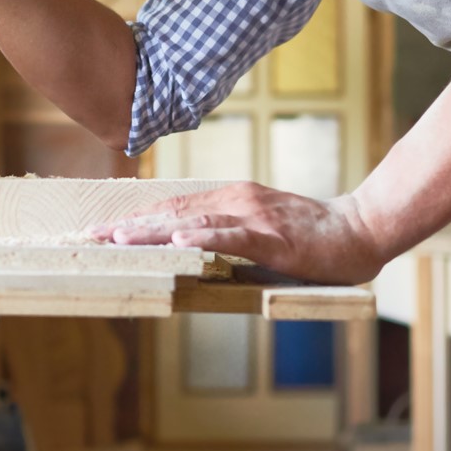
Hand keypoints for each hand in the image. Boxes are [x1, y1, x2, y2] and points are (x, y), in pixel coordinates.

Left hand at [88, 185, 385, 284]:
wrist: (359, 230)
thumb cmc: (312, 237)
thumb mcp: (260, 231)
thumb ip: (227, 236)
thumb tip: (189, 251)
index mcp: (232, 199)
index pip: (174, 207)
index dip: (137, 218)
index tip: (103, 229)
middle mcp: (237, 201)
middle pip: (173, 212)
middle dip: (130, 226)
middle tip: (91, 237)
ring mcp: (253, 216)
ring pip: (192, 223)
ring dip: (152, 233)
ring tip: (118, 241)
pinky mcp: (272, 236)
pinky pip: (231, 237)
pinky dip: (202, 239)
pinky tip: (177, 243)